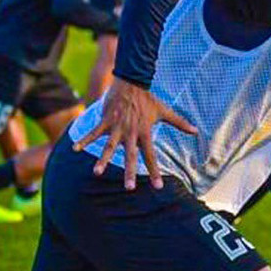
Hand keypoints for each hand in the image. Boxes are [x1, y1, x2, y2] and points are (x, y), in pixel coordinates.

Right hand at [72, 78, 197, 189]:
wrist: (132, 82)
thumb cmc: (148, 99)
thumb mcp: (165, 111)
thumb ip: (180, 123)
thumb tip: (196, 131)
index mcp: (144, 132)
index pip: (151, 156)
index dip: (154, 171)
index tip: (157, 187)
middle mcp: (131, 132)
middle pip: (131, 156)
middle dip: (130, 172)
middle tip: (129, 188)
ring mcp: (117, 127)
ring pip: (109, 146)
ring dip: (103, 159)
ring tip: (97, 173)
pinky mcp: (106, 120)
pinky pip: (93, 132)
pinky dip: (84, 140)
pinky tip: (75, 149)